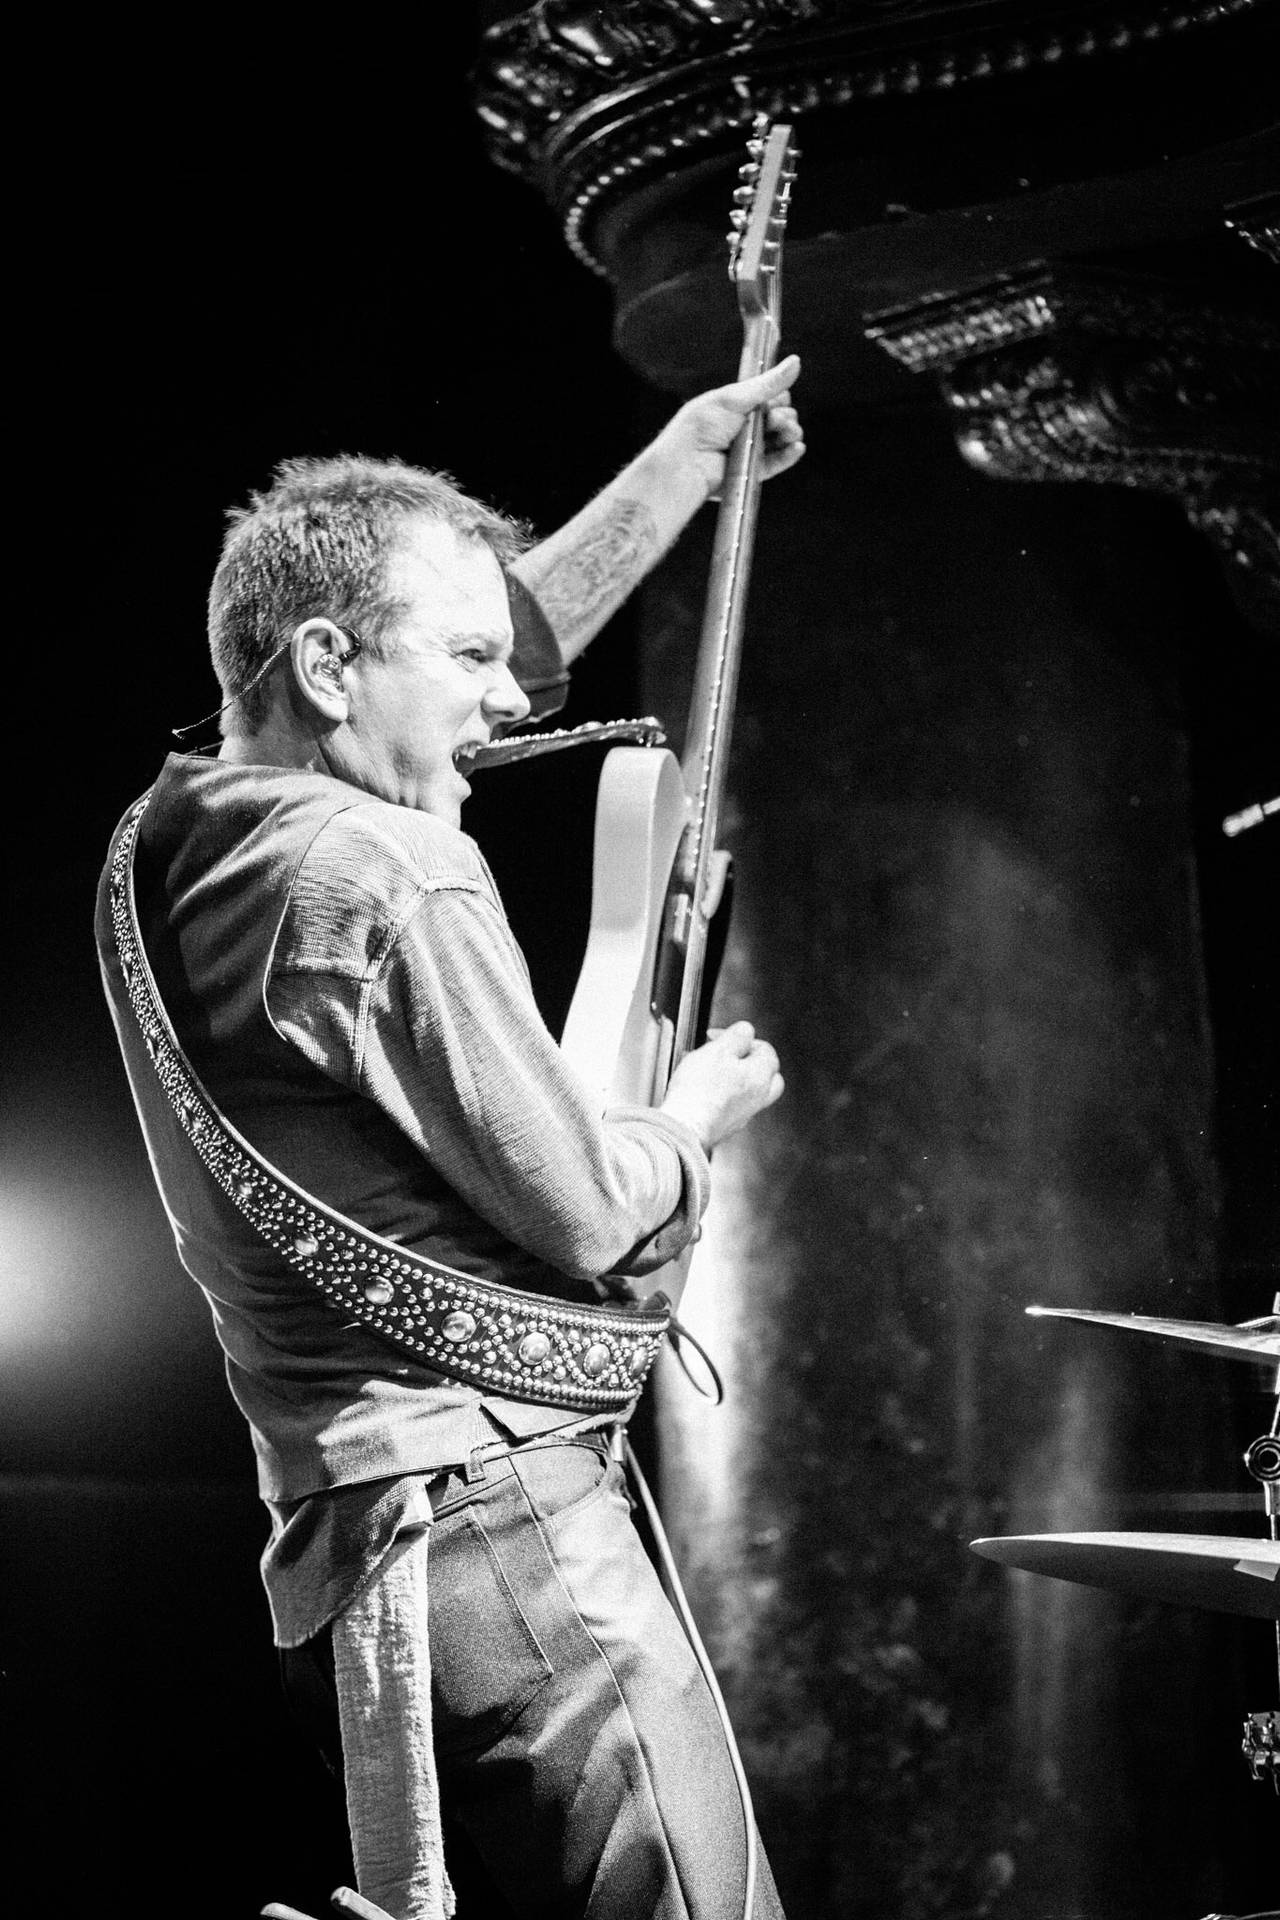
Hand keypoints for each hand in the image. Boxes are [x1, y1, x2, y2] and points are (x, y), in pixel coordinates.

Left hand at [650, 354, 804, 504]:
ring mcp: (750, 449)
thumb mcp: (734, 398)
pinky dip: (790, 455)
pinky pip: (777, 463)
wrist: (686, 463)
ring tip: (786, 431)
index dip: (779, 398)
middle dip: (785, 416)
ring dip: (791, 432)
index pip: (771, 398)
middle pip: (781, 418)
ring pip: (783, 439)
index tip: (777, 399)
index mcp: (738, 406)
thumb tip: (796, 361)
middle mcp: (746, 427)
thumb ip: (767, 384)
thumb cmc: (701, 426)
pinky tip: (797, 447)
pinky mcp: (752, 471)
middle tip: (774, 418)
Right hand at [660, 1020, 783, 1150]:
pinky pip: (732, 1105)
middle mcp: (758, 1098)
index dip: (742, 1037)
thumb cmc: (700, 1090)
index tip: (719, 1036)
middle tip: (728, 1054)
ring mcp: (743, 1115)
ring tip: (710, 1071)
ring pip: (749, 1091)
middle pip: (766, 1074)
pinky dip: (723, 1095)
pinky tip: (704, 1091)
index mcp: (761, 1076)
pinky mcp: (727, 1126)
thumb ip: (738, 1035)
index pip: (765, 1050)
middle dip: (748, 1060)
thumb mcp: (719, 1049)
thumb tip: (746, 1031)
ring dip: (734, 1078)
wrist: (684, 1127)